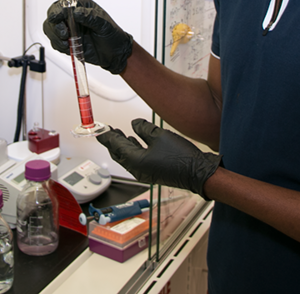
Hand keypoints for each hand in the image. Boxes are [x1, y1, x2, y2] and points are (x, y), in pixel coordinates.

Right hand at [43, 0, 133, 74]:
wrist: (115, 54)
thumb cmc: (113, 36)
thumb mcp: (104, 25)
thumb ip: (90, 17)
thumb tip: (77, 12)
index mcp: (82, 7)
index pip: (63, 3)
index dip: (57, 10)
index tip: (57, 18)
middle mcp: (73, 17)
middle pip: (52, 16)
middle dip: (55, 26)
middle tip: (64, 34)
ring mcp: (69, 29)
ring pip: (50, 29)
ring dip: (55, 36)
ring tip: (67, 42)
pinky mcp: (67, 41)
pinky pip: (55, 41)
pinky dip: (58, 45)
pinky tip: (69, 46)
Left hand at [97, 119, 220, 198]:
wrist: (198, 173)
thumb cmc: (181, 158)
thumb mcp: (159, 136)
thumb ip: (143, 129)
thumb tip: (135, 124)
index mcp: (135, 161)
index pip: (115, 146)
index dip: (107, 136)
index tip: (101, 130)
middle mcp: (137, 169)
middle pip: (118, 154)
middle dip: (112, 142)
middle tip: (107, 132)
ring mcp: (145, 172)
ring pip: (127, 158)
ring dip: (122, 145)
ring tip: (119, 134)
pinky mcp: (153, 172)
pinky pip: (136, 160)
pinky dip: (132, 150)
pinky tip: (135, 142)